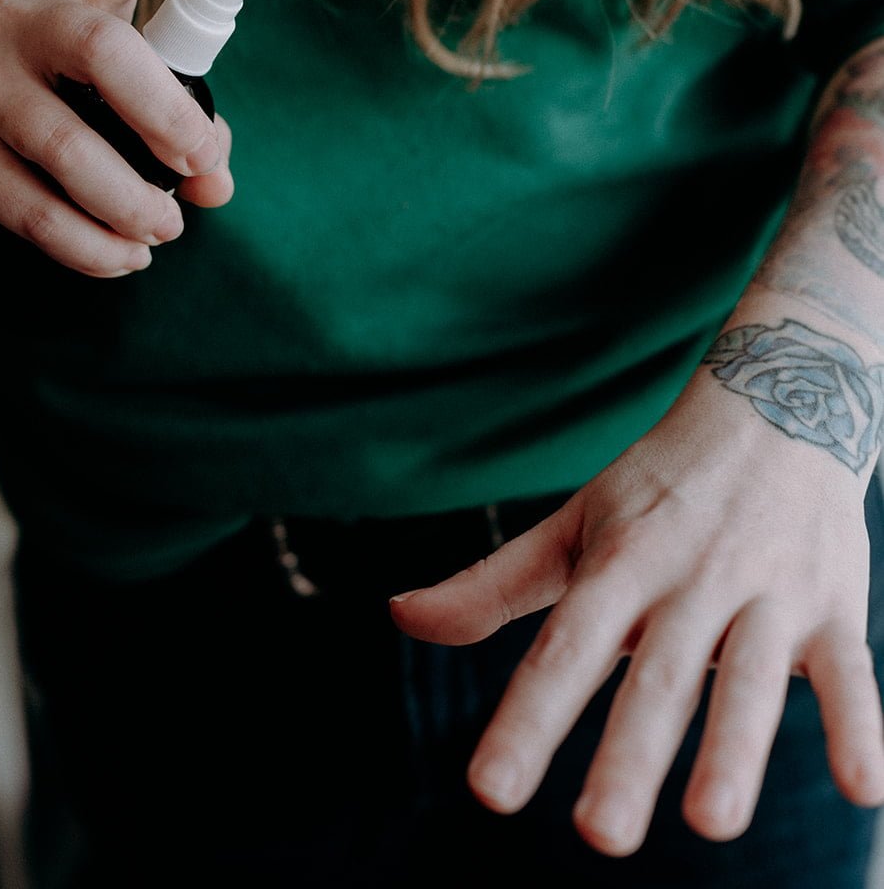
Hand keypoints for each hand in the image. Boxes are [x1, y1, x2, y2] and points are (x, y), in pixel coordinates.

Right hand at [0, 0, 281, 275]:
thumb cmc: (40, 91)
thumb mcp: (101, 80)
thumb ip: (177, 119)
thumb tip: (216, 184)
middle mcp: (23, 24)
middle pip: (102, 50)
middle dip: (168, 116)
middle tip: (199, 162)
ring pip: (68, 150)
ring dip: (133, 204)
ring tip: (165, 228)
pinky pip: (37, 214)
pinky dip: (93, 247)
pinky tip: (122, 255)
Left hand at [390, 314, 883, 855]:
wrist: (775, 401)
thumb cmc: (658, 485)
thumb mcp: (574, 526)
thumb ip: (493, 584)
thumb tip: (400, 616)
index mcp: (619, 563)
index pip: (565, 647)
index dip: (528, 717)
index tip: (489, 790)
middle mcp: (689, 577)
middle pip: (657, 675)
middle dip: (629, 754)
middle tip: (599, 836)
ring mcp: (766, 589)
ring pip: (750, 677)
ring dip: (735, 749)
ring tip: (712, 824)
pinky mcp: (834, 600)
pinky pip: (851, 669)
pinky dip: (860, 726)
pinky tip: (863, 790)